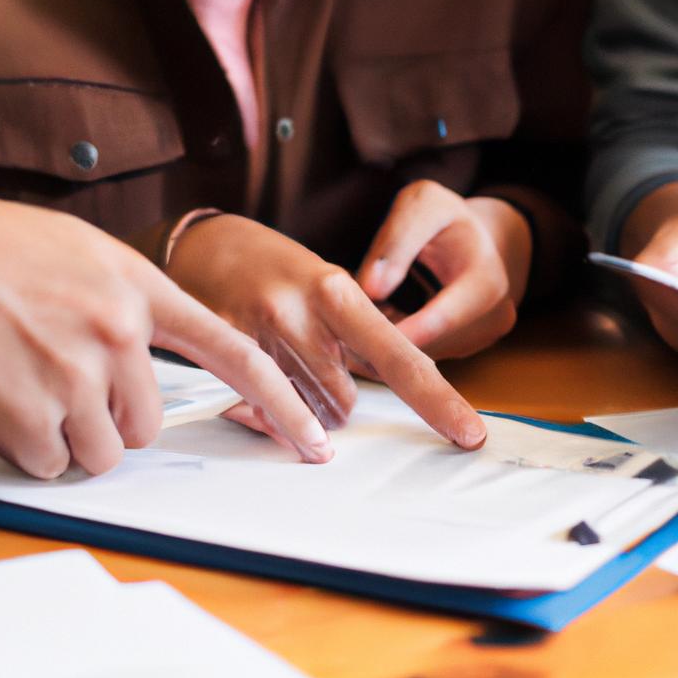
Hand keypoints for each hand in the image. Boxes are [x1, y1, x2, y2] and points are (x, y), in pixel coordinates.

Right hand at [0, 190, 331, 476]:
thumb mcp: (82, 250)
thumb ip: (131, 296)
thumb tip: (155, 352)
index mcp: (140, 287)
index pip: (234, 352)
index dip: (280, 402)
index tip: (311, 441)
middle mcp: (120, 330)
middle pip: (148, 424)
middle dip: (109, 419)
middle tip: (59, 380)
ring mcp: (76, 373)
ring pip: (100, 453)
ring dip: (66, 436)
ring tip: (23, 382)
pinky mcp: (31, 412)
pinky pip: (50, 464)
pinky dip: (26, 446)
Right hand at [166, 213, 485, 448]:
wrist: (207, 243)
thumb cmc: (278, 272)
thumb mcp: (327, 288)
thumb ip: (353, 342)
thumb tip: (361, 408)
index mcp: (337, 291)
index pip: (399, 356)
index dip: (437, 400)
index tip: (469, 434)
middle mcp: (299, 310)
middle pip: (344, 401)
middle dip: (336, 399)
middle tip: (313, 366)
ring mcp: (255, 331)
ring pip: (303, 412)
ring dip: (300, 408)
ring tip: (283, 365)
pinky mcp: (219, 350)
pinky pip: (255, 410)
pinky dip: (262, 413)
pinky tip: (254, 389)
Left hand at [357, 182, 531, 358]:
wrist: (473, 238)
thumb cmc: (445, 217)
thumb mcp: (423, 205)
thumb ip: (396, 242)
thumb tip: (371, 288)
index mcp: (488, 283)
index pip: (442, 319)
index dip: (400, 330)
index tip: (358, 332)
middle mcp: (492, 320)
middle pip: (428, 343)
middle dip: (383, 334)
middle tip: (339, 320)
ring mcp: (478, 340)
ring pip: (420, 354)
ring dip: (385, 339)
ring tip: (354, 311)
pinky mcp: (461, 348)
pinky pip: (420, 354)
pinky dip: (393, 340)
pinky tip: (373, 317)